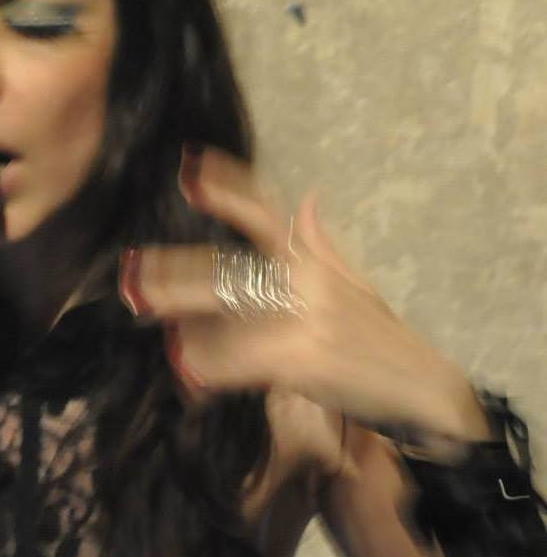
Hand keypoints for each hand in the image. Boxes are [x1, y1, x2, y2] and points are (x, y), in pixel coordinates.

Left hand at [119, 144, 490, 441]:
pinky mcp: (302, 358)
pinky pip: (241, 360)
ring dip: (181, 317)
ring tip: (142, 314)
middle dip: (174, 270)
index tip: (189, 168)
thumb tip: (310, 196)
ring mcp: (304, 317)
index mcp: (313, 259)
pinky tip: (186, 372)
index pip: (265, 212)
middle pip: (227, 268)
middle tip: (131, 270)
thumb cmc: (381, 337)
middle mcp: (305, 279)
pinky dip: (210, 368)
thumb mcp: (356, 282)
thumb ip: (324, 242)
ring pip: (225, 313)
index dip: (227, 188)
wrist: (424, 389)